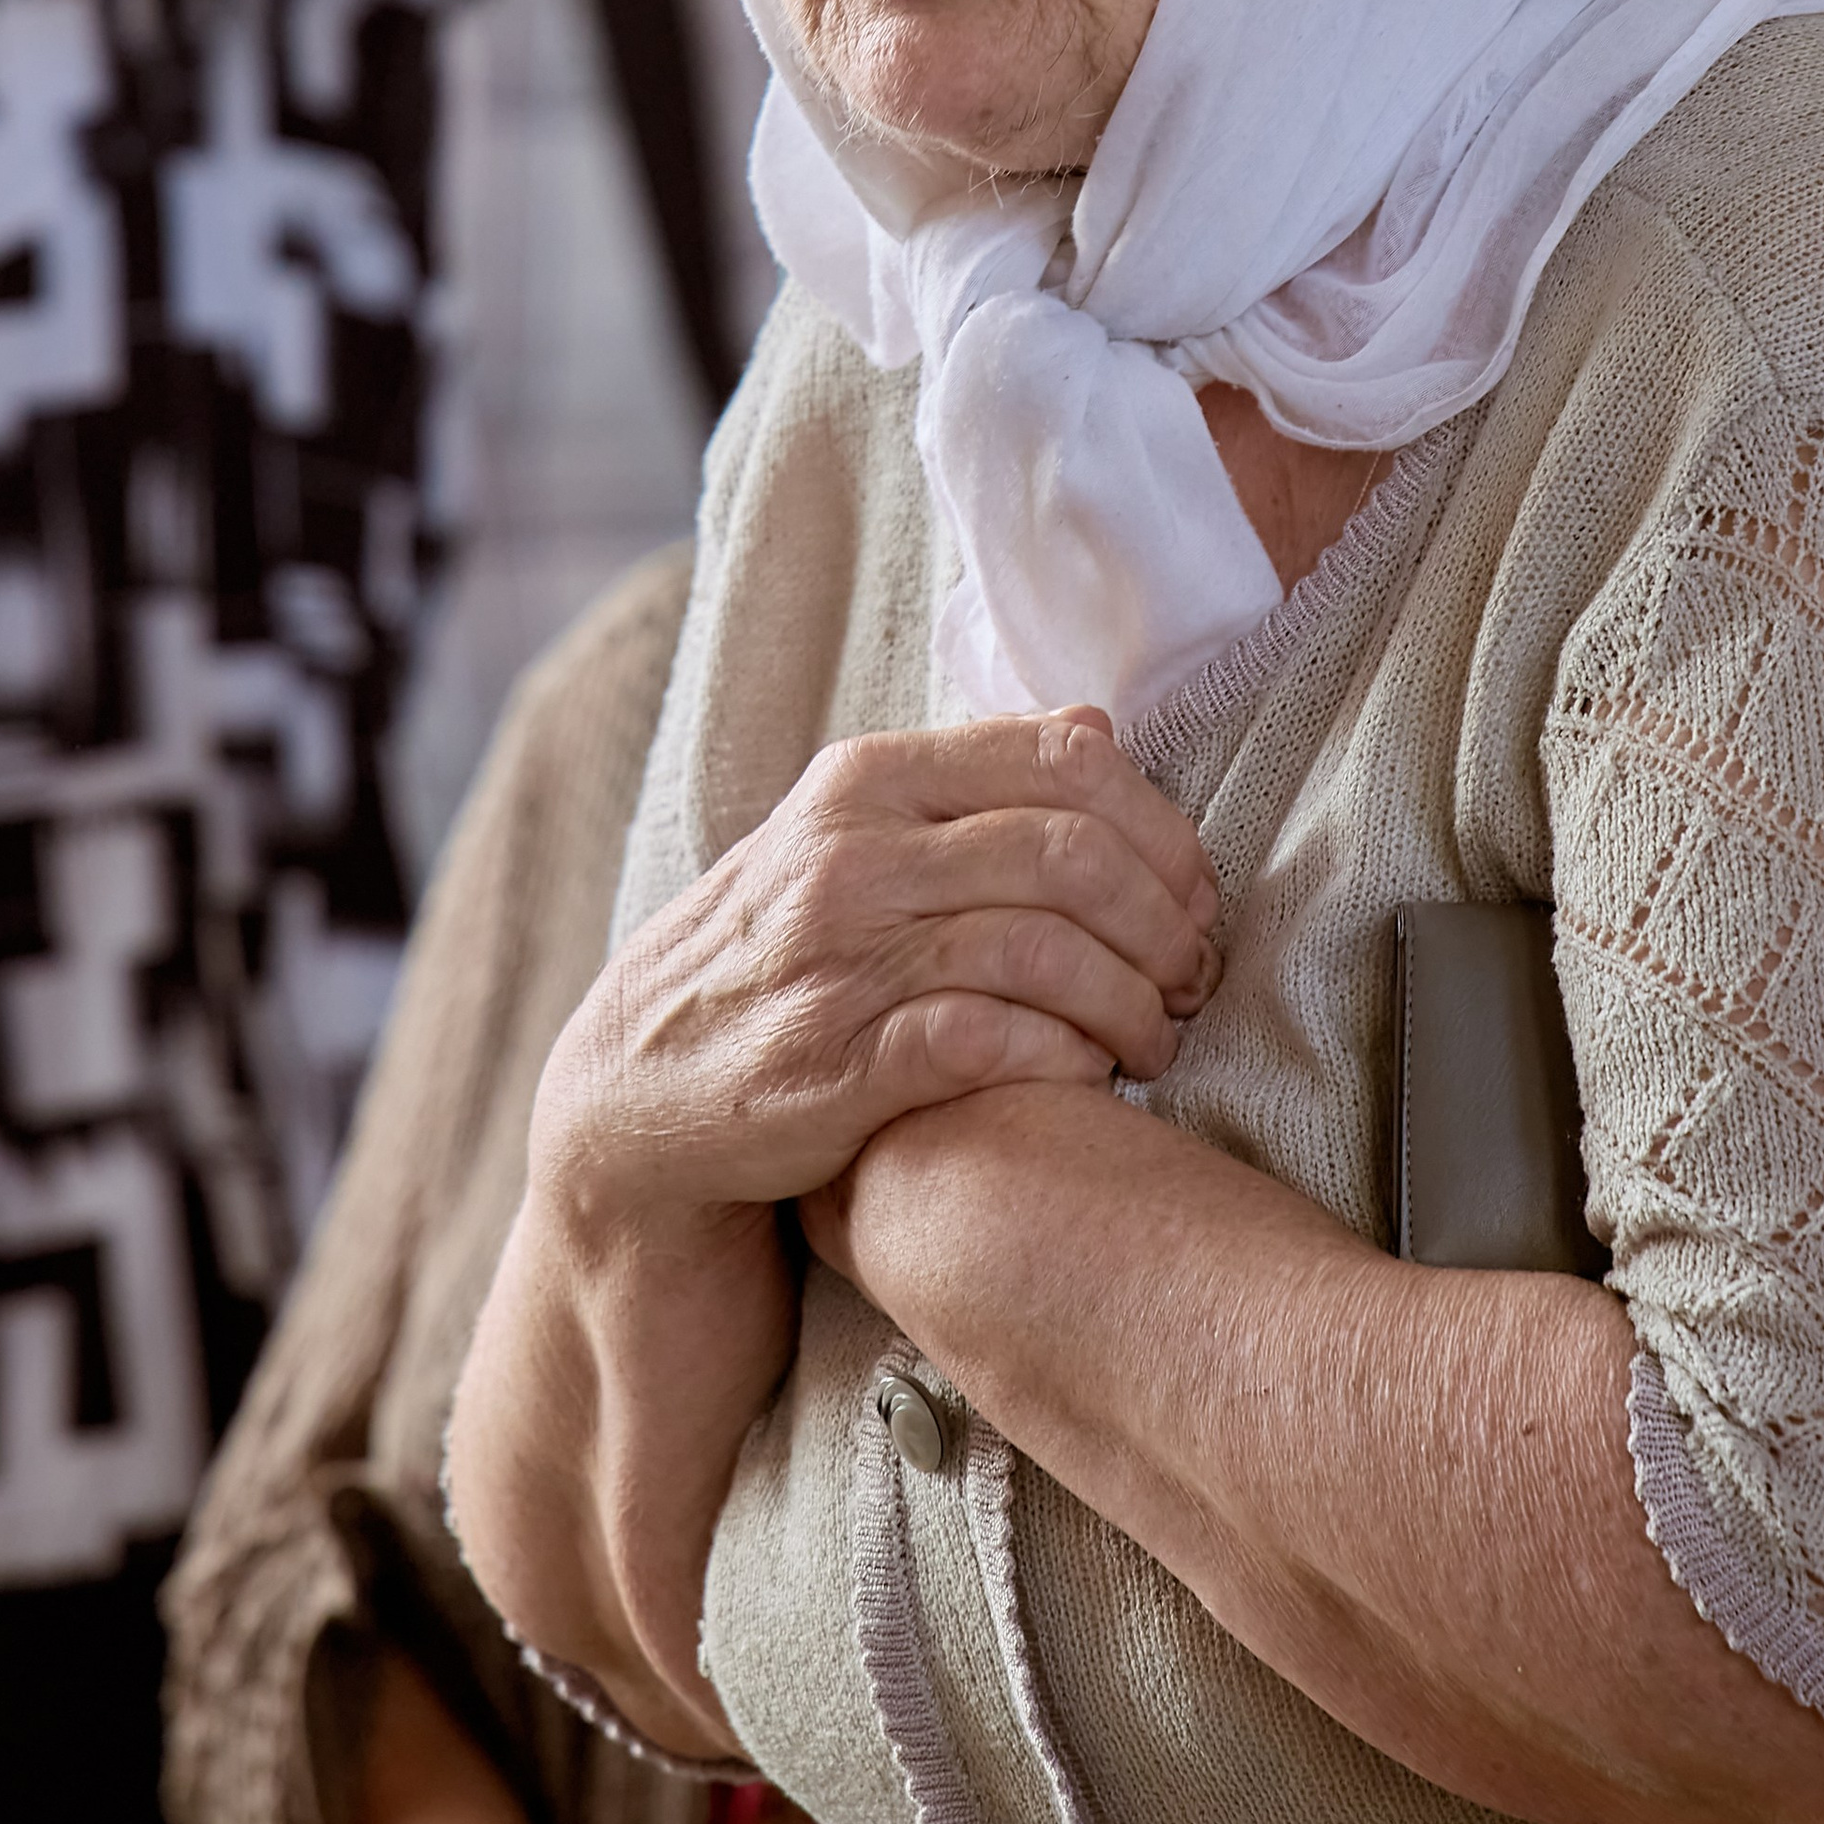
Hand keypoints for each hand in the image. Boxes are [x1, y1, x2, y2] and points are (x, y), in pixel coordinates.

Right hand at [529, 709, 1219, 1239]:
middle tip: (1194, 979)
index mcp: (867, 779)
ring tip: (1156, 1041)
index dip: (1161, 830)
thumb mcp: (846, 840)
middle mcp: (849, 854)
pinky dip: (1061, 1058)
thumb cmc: (770, 960)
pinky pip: (987, 1042)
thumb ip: (970, 783)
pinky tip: (1085, 1078)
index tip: (1193, 895)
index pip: (1065, 762)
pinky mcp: (831, 1066)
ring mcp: (834, 960)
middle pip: (1073, 855)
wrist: (629, 1097)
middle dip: (1166, 924)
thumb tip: (1096, 725)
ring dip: (1131, 1004)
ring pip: (1043, 949)